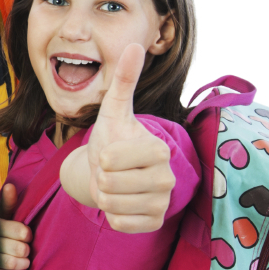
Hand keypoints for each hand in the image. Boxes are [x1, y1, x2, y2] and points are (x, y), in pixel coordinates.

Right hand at [0, 182, 29, 269]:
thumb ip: (7, 202)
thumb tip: (11, 187)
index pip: (3, 226)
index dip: (18, 232)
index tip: (27, 235)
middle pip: (4, 244)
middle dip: (20, 248)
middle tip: (26, 250)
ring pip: (0, 259)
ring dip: (16, 262)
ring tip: (25, 262)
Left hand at [82, 45, 174, 232]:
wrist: (114, 172)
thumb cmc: (114, 139)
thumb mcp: (113, 110)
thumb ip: (124, 80)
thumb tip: (134, 45)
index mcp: (159, 149)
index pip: (111, 160)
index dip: (101, 157)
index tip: (110, 153)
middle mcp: (168, 177)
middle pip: (108, 184)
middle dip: (100, 178)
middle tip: (110, 171)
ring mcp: (164, 202)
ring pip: (111, 205)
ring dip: (103, 196)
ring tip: (114, 185)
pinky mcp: (155, 223)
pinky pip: (118, 224)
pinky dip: (111, 215)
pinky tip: (121, 202)